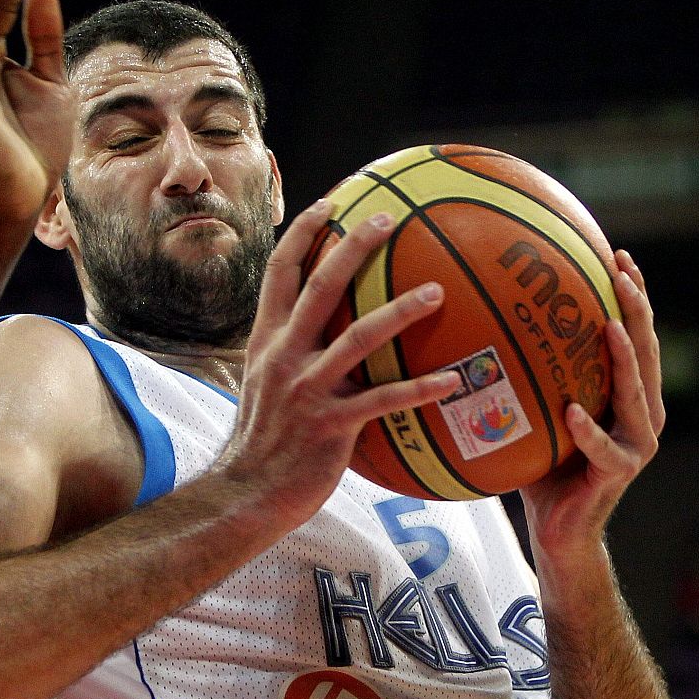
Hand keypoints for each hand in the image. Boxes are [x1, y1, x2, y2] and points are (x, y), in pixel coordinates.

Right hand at [217, 200, 455, 529]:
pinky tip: (452, 380)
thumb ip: (290, 357)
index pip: (279, 273)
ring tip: (436, 291)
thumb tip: (322, 338)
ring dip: (400, 310)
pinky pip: (383, 400)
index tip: (330, 203)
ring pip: (358, 336)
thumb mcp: (265, 389)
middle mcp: (284, 357)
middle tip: (388, 219)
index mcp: (266, 342)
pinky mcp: (332, 425)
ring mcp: (307, 390)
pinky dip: (420, 389)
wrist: (246, 494)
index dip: (303, 234)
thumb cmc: (264, 445)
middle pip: (320, 287)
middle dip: (353, 246)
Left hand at [519, 249, 664, 560]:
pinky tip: (572, 412)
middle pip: (646, 352)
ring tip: (610, 326)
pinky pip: (604, 448)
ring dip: (625, 358)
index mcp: (628, 395)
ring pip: (636, 394)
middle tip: (622, 272)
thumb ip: (532, 377)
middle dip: (637, 310)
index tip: (619, 255)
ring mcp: (636, 443)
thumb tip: (486, 328)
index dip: (632, 295)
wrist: (560, 530)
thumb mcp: (539, 414)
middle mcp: (642, 413)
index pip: (635, 335)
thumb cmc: (545, 469)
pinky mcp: (619, 472)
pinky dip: (588, 430)